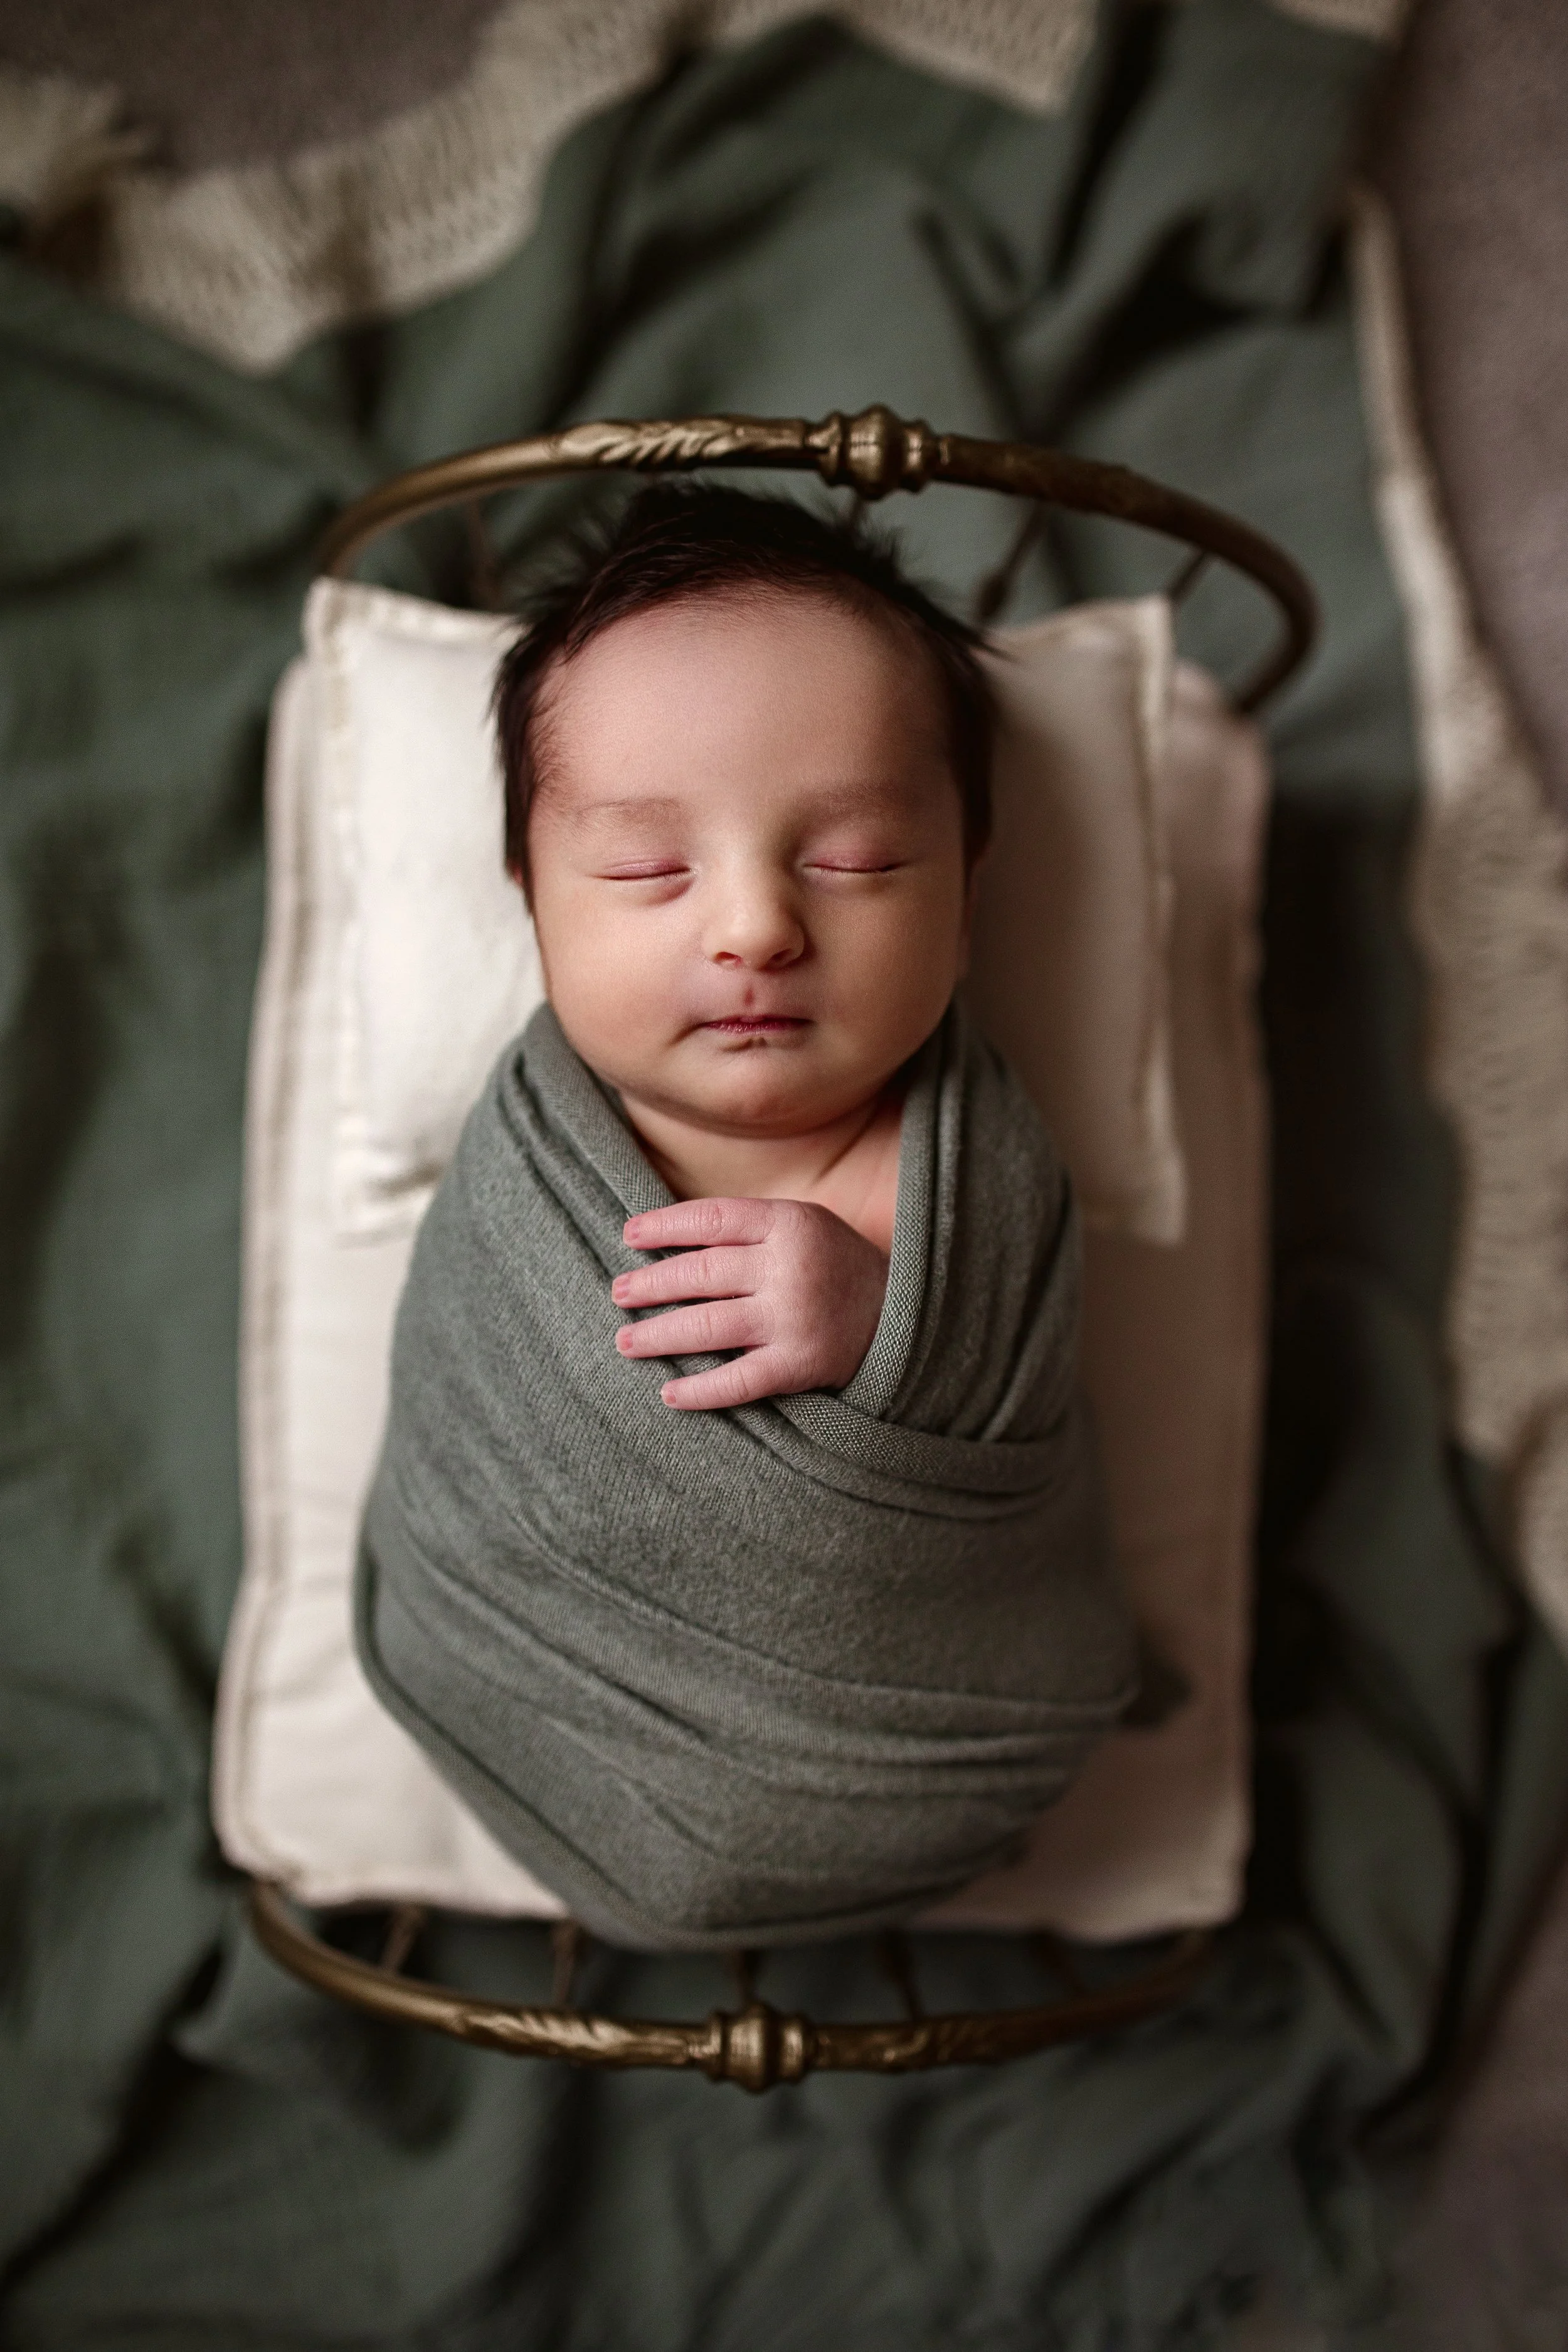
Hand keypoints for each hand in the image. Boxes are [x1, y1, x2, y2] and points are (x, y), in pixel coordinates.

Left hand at [612, 1197, 888, 1410]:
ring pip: (709, 1326)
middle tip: (618, 1292)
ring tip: (626, 1341)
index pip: (712, 1219)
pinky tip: (670, 1394)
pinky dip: (701, 1391)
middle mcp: (789, 1269)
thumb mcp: (803, 1226)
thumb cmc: (836, 1266)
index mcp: (790, 1224)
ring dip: (659, 1335)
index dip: (664, 1226)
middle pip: (701, 1273)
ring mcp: (794, 1319)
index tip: (628, 1235)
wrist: (906, 1317)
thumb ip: (748, 1229)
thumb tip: (670, 1243)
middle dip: (651, 1284)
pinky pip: (739, 1381)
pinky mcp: (800, 1365)